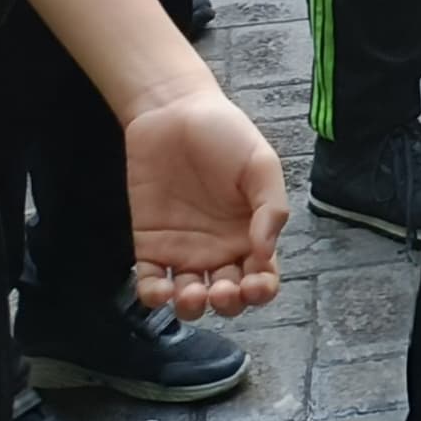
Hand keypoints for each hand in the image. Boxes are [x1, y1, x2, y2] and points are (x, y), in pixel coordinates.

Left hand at [123, 80, 288, 321]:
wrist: (172, 113)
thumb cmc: (225, 134)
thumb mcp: (261, 163)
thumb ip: (271, 207)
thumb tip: (265, 254)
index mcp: (251, 234)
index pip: (262, 278)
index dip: (261, 291)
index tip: (256, 283)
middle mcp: (219, 251)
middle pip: (227, 297)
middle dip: (228, 304)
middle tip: (222, 289)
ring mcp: (183, 252)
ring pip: (190, 299)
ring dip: (192, 307)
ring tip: (192, 292)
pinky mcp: (149, 247)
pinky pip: (150, 284)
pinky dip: (154, 297)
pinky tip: (160, 291)